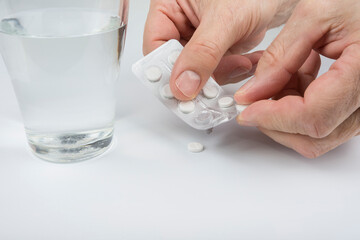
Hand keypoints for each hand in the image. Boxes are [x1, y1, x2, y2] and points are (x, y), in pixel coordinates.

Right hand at [143, 0, 298, 99]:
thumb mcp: (225, 18)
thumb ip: (202, 52)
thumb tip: (182, 85)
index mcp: (169, 7)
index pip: (156, 46)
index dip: (167, 70)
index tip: (183, 89)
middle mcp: (181, 23)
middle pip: (176, 62)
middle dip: (199, 75)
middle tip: (213, 90)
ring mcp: (199, 39)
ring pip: (197, 72)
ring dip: (220, 74)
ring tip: (240, 63)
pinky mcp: (217, 49)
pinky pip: (216, 70)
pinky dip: (232, 71)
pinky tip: (246, 61)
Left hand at [235, 0, 359, 157]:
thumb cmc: (357, 0)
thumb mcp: (314, 16)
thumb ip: (279, 57)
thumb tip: (251, 94)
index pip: (312, 116)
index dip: (272, 117)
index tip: (245, 110)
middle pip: (314, 136)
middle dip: (274, 122)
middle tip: (253, 99)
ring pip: (317, 136)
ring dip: (285, 115)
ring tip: (279, 78)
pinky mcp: (356, 106)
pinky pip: (324, 122)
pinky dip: (298, 108)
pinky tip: (296, 78)